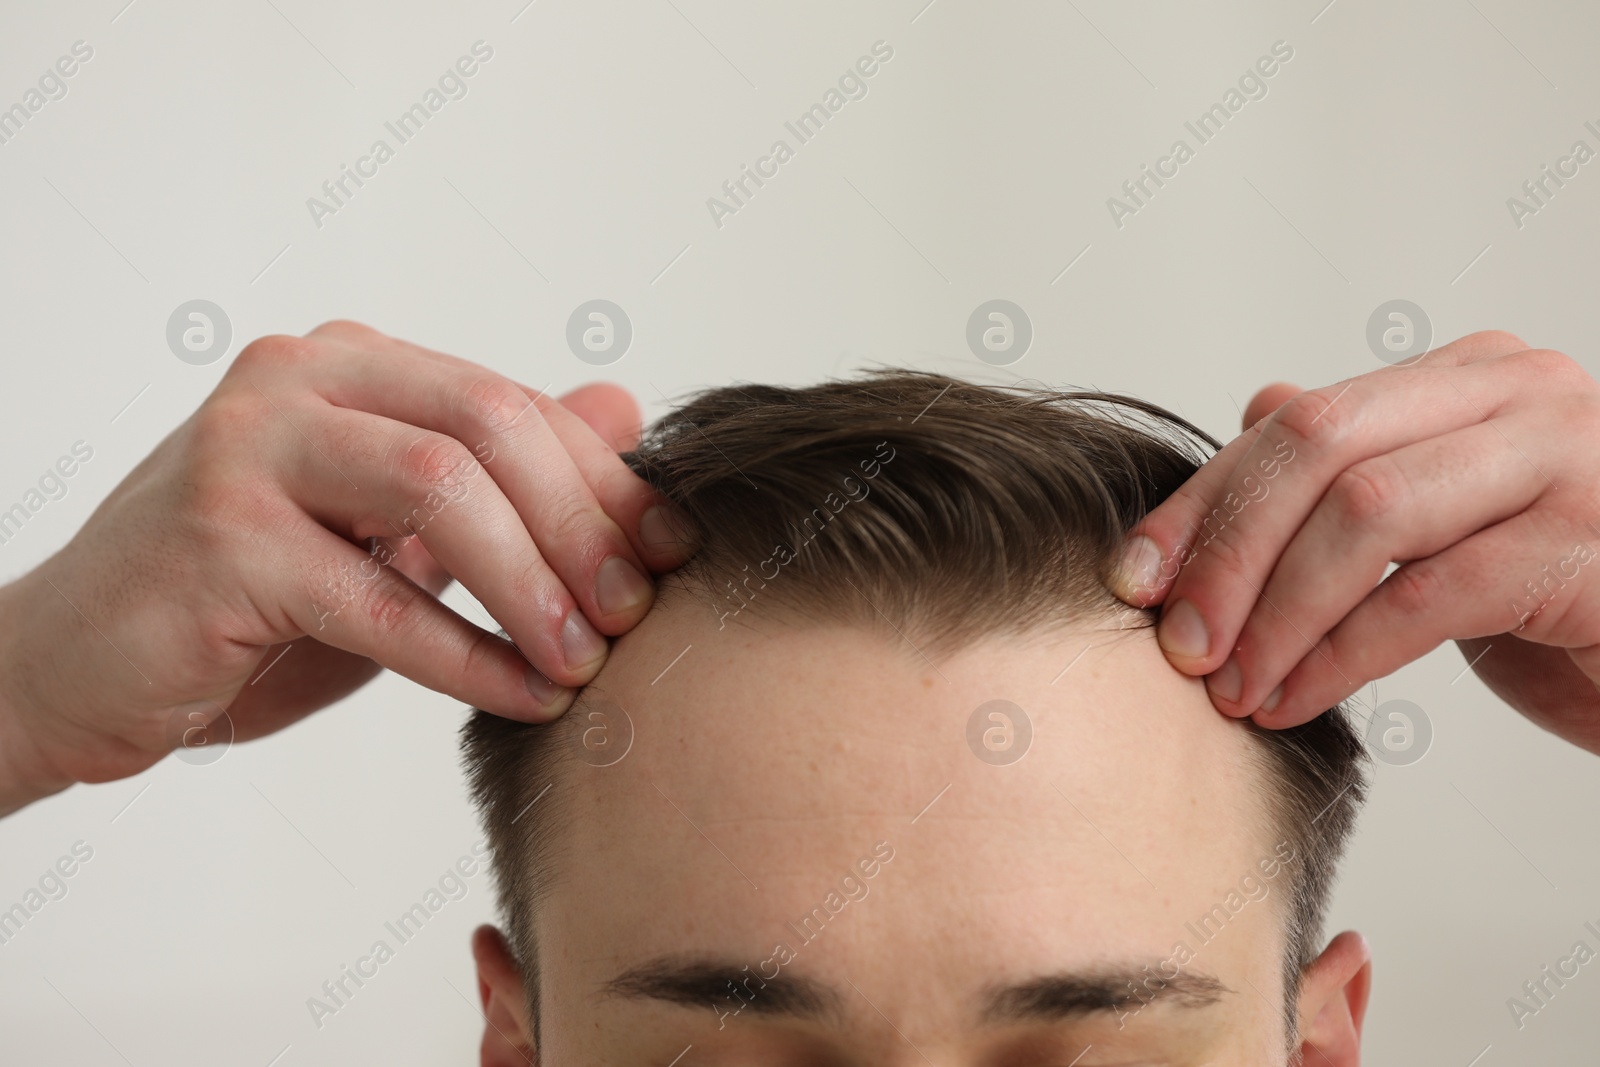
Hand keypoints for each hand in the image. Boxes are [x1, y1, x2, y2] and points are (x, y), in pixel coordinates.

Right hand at [0, 321, 692, 813]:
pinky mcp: (215, 539)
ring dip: (532, 585)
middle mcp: (297, 381)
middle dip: (581, 525)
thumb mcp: (392, 532)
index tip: (673, 554)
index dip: (605, 480)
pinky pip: (374, 598)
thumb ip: (499, 470)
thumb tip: (625, 412)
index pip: (511, 400)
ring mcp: (248, 449)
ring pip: (438, 489)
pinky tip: (520, 696)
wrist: (76, 664)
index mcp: (352, 366)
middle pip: (487, 424)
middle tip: (634, 613)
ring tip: (584, 662)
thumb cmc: (249, 600)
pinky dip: (464, 654)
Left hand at [1109, 331, 1599, 755]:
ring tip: (1228, 684)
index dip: (1206, 502)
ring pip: (1366, 515)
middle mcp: (1518, 394)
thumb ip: (1362, 462)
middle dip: (1228, 551)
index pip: (1300, 423)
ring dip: (1276, 611)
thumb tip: (1257, 406)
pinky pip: (1426, 597)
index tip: (1134, 575)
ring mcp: (1563, 460)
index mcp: (1468, 379)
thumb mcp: (1445, 523)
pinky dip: (1339, 656)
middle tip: (1175, 641)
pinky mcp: (1587, 547)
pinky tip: (1292, 700)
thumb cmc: (1563, 593)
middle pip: (1320, 449)